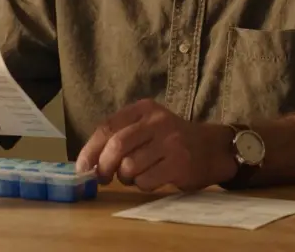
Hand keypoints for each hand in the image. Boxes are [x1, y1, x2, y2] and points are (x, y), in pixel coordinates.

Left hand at [76, 99, 235, 191]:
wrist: (212, 149)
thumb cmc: (171, 141)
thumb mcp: (148, 126)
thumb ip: (121, 136)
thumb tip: (87, 163)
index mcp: (144, 109)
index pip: (108, 127)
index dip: (90, 149)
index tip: (82, 167)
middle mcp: (157, 121)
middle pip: (117, 145)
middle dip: (103, 166)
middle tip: (102, 178)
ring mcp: (170, 142)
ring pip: (130, 166)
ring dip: (125, 178)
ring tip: (134, 176)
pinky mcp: (179, 163)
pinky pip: (146, 181)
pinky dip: (141, 185)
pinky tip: (152, 179)